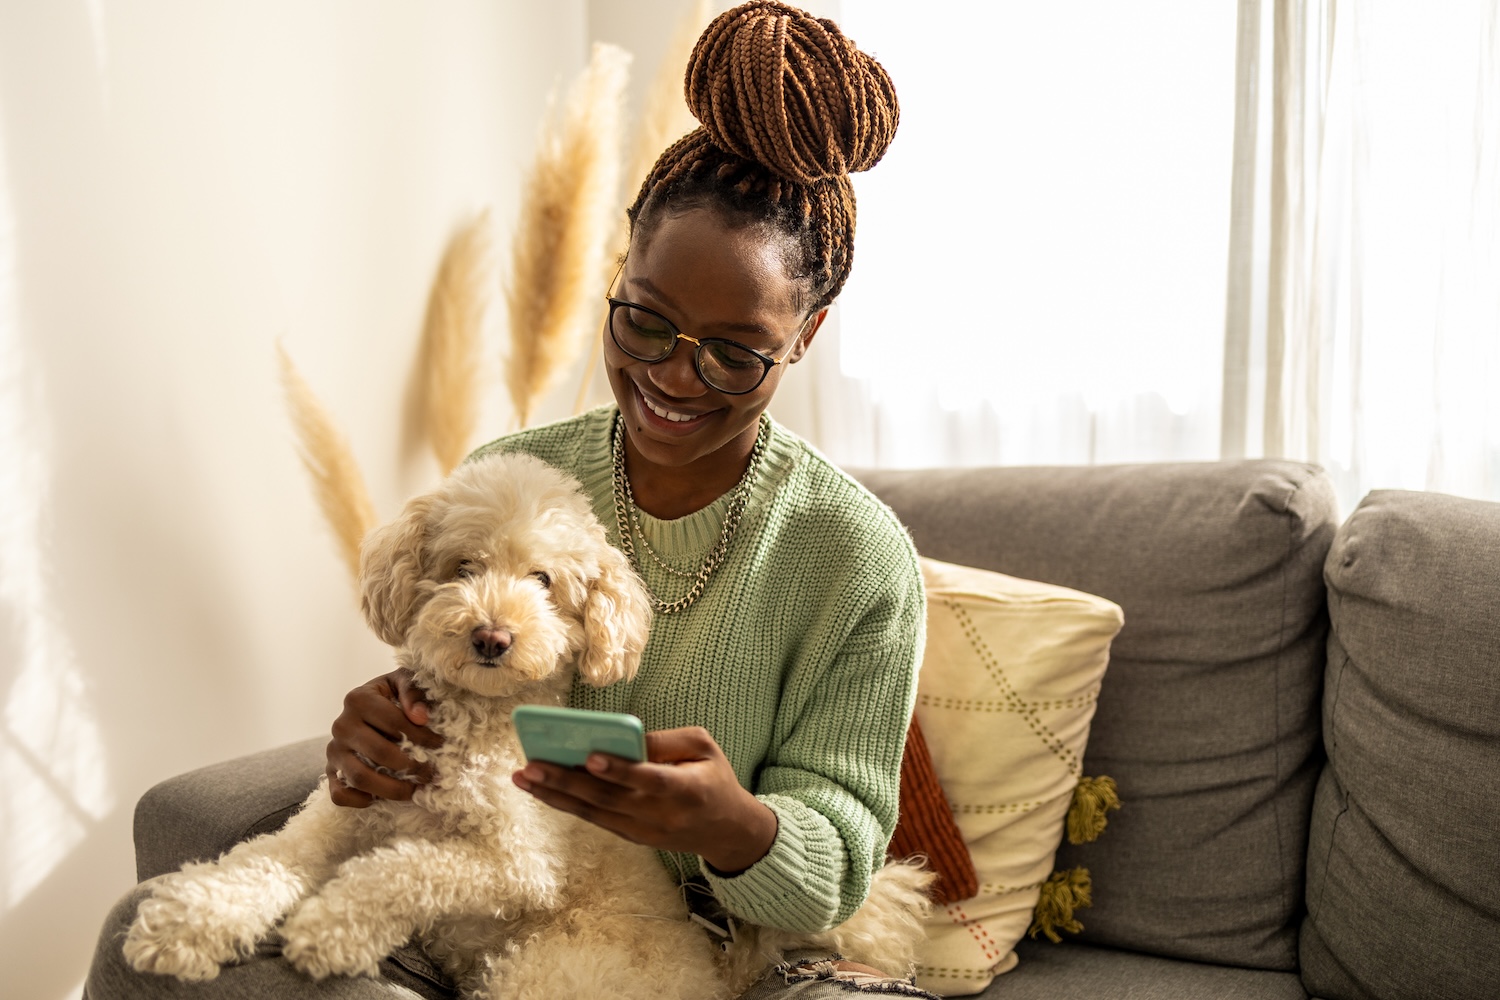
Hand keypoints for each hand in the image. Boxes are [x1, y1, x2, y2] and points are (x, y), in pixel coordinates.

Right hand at [325, 668, 442, 807]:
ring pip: (360, 778)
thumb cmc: (391, 696)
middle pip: (379, 753)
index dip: (421, 737)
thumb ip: (413, 692)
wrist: (367, 710)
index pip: (394, 723)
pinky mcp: (330, 772)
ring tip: (414, 790)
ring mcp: (333, 751)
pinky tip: (384, 797)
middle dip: (410, 767)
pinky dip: (362, 801)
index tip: (440, 745)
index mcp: (358, 698)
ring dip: (392, 789)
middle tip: (430, 773)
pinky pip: (340, 795)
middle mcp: (341, 725)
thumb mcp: (403, 682)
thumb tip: (421, 717)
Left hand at [512, 726, 777, 874]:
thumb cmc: (713, 778)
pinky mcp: (632, 837)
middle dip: (566, 781)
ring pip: (593, 813)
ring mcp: (643, 831)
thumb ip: (666, 741)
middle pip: (608, 799)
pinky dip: (567, 804)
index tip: (590, 757)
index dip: (620, 770)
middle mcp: (660, 816)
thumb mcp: (704, 747)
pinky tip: (541, 789)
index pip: (649, 780)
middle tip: (531, 764)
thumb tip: (621, 737)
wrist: (727, 831)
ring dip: (555, 795)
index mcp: (686, 790)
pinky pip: (595, 819)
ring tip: (523, 777)